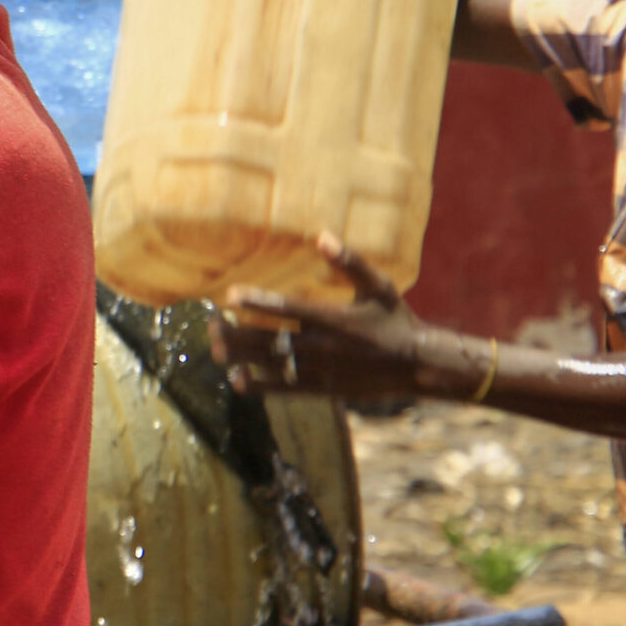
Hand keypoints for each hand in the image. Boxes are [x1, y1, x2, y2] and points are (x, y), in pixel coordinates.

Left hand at [208, 232, 436, 399]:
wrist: (415, 365)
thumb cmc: (394, 320)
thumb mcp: (378, 286)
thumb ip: (350, 262)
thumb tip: (322, 235)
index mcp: (333, 318)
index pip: (288, 309)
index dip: (258, 302)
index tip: (230, 295)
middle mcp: (322, 346)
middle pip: (269, 340)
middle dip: (236, 333)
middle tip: (211, 324)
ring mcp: (319, 370)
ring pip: (271, 365)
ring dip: (241, 358)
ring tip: (215, 349)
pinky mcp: (321, 389)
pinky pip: (283, 390)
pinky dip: (258, 387)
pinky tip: (236, 381)